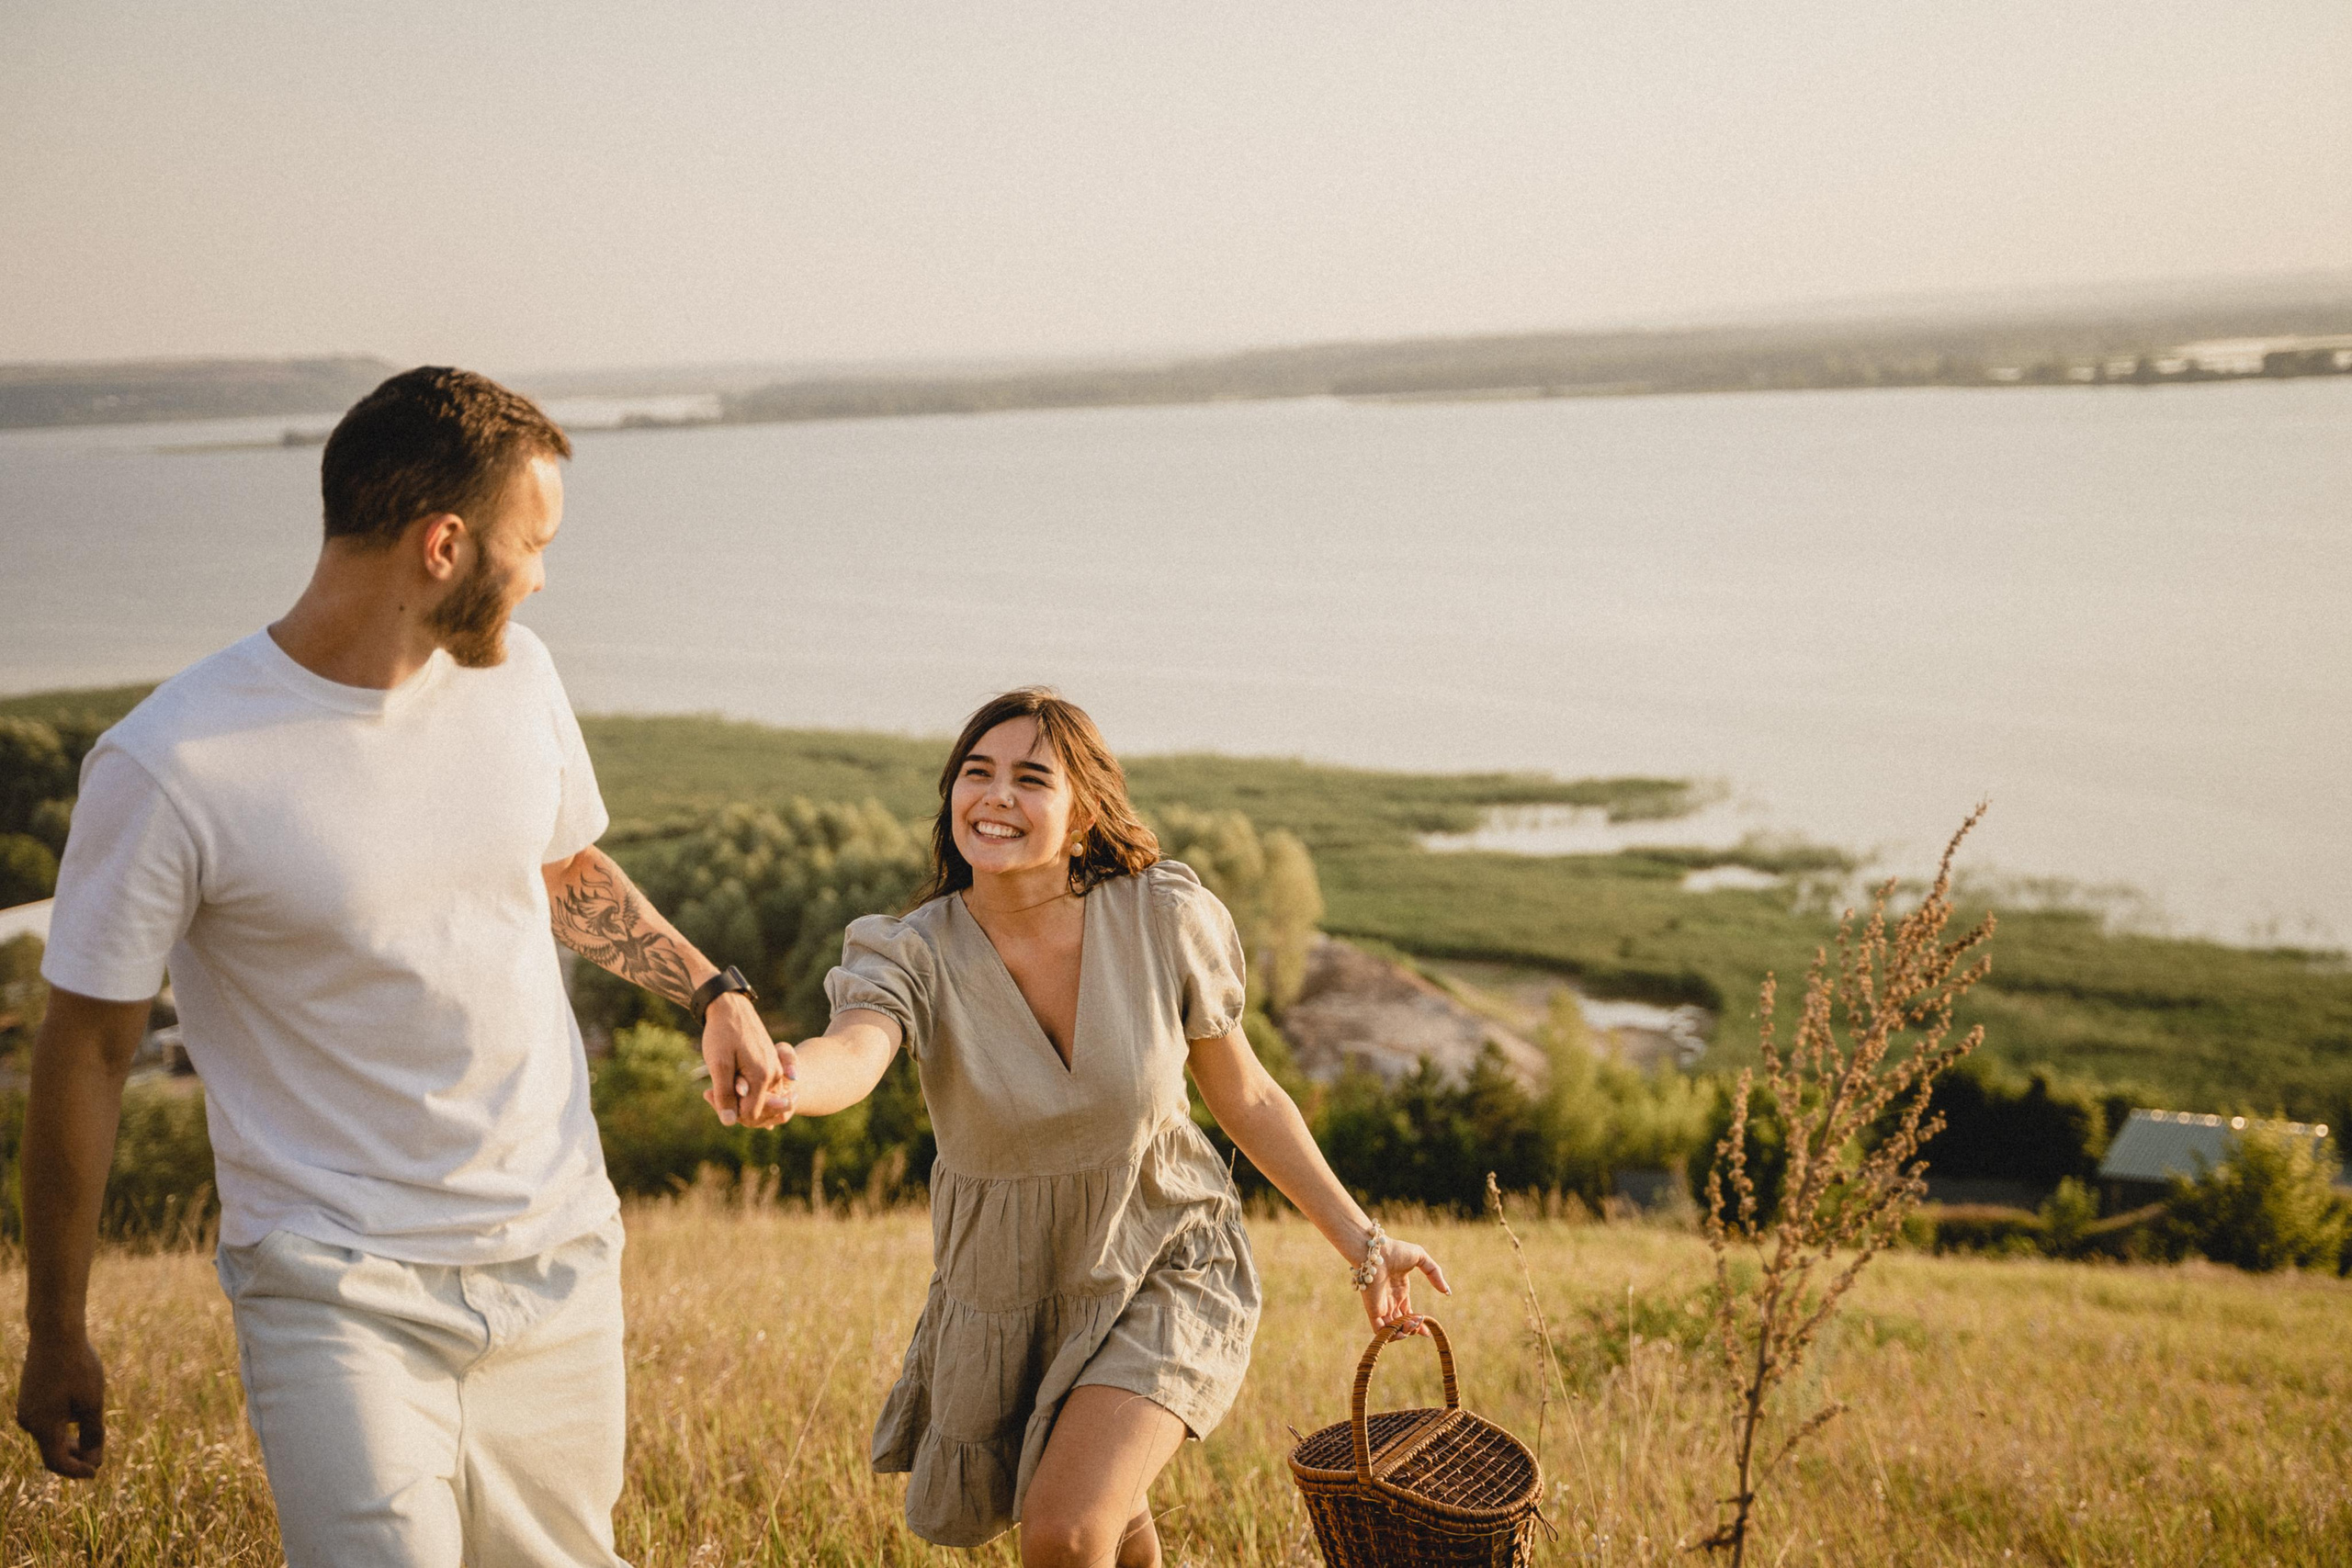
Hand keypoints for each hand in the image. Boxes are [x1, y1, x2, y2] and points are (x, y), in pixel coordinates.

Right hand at [16, 1333, 105, 1478]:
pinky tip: (79, 1416)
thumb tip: (93, 1459)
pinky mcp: (28, 1398)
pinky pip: (45, 1420)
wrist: (55, 1333)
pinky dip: (62, 1426)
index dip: (76, 1471)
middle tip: (97, 1458)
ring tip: (92, 1438)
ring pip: (49, 1435)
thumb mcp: (92, 1403)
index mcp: (42, 1426)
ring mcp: (25, 1408)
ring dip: (69, 1441)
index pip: (57, 1463)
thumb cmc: (78, 1367)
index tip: (96, 1472)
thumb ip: (93, 1434)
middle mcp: (28, 1421)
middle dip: (74, 1457)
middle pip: (51, 1451)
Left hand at [698, 993, 794, 1127]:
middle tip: (711, 1089)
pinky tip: (730, 1078)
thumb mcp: (718, 1065)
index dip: (729, 1112)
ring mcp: (776, 1069)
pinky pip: (761, 1088)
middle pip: (756, 1109)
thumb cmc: (722, 1034)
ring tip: (720, 1079)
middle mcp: (775, 1074)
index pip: (750, 1114)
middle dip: (734, 1105)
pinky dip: (745, 1088)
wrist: (730, 1007)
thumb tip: (729, 1122)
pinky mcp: (772, 1064)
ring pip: (759, 1099)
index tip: (711, 1095)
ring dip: (739, 1096)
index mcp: (763, 1076)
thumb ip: (725, 1095)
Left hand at [1359, 1238, 1450, 1332]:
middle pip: (1402, 1324)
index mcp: (1400, 1290)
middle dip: (1413, 1329)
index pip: (1409, 1313)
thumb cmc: (1395, 1251)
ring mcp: (1381, 1306)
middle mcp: (1390, 1301)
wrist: (1375, 1251)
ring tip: (1412, 1324)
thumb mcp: (1421, 1258)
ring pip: (1392, 1329)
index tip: (1428, 1332)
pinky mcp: (1373, 1310)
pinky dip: (1391, 1336)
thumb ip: (1435, 1274)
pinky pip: (1379, 1330)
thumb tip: (1447, 1291)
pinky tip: (1402, 1331)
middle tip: (1420, 1323)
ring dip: (1405, 1332)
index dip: (1419, 1323)